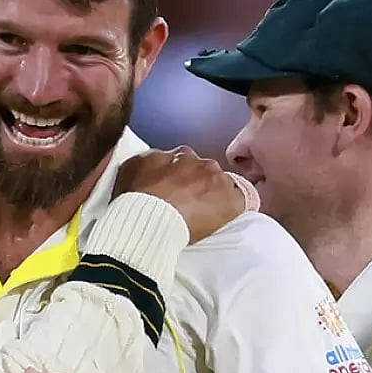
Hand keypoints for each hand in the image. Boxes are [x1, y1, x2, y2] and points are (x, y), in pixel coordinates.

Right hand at [113, 146, 246, 241]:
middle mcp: (200, 161)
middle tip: (188, 202)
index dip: (181, 176)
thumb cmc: (135, 197)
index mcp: (179, 155)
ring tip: (205, 212)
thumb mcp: (131, 168)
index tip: (176, 189)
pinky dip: (234, 206)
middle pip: (204, 171)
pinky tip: (225, 215)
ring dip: (215, 194)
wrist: (148, 217)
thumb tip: (156, 160)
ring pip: (221, 184)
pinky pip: (240, 199)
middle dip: (199, 184)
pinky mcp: (230, 200)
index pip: (185, 162)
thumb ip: (148, 160)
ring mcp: (216, 180)